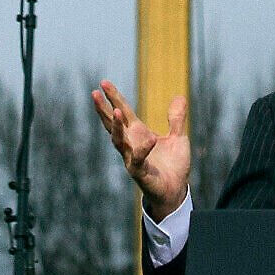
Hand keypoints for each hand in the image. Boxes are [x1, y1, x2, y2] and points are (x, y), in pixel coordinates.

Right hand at [92, 80, 191, 218]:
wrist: (176, 191)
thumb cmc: (173, 166)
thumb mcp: (178, 138)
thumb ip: (177, 119)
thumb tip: (179, 96)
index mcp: (138, 133)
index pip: (123, 111)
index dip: (114, 97)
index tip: (103, 83)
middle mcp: (131, 144)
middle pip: (113, 123)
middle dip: (104, 109)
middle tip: (95, 93)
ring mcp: (132, 158)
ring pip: (118, 141)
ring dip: (116, 127)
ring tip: (116, 111)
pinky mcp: (139, 172)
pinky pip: (137, 160)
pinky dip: (143, 149)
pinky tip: (150, 139)